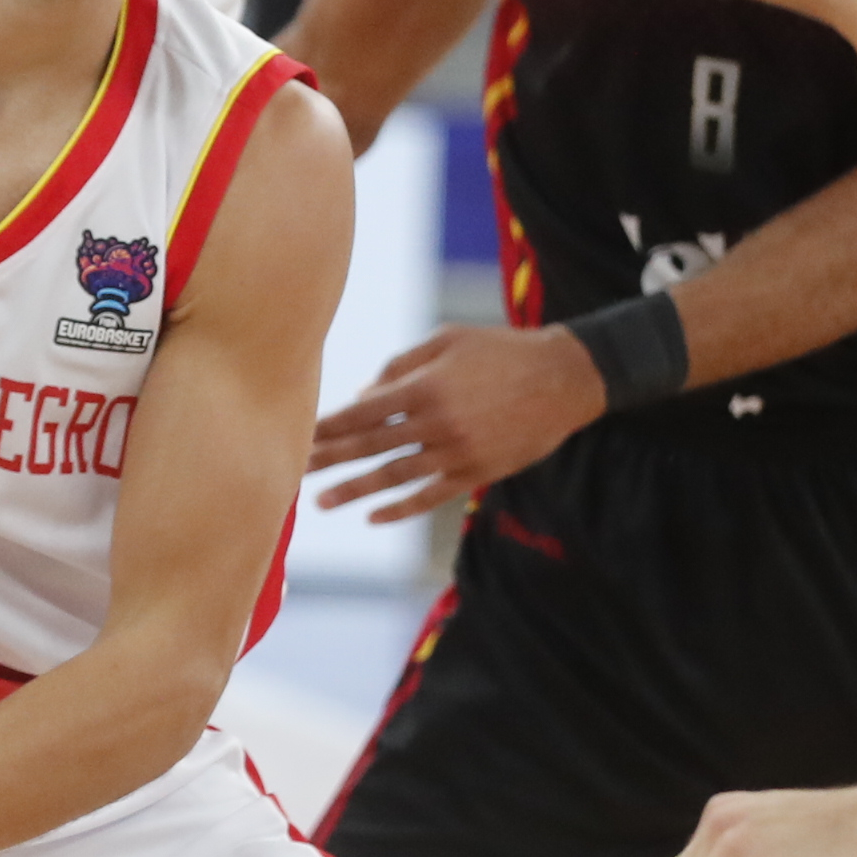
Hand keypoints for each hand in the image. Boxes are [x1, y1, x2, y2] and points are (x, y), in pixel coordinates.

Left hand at [308, 326, 605, 521]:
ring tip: (321, 501)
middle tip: (293, 470)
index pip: (363, 412)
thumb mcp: (448, 339)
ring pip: (394, 477)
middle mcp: (437, 423)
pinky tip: (373, 516)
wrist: (562, 378)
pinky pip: (430, 496)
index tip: (300, 434)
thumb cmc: (501, 350)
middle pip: (369, 446)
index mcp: (425, 387)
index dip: (329, 425)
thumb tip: (360, 396)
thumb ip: (401, 365)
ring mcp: (456, 452)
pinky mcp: (476, 473)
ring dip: (354, 491)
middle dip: (328, 459)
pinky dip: (400, 508)